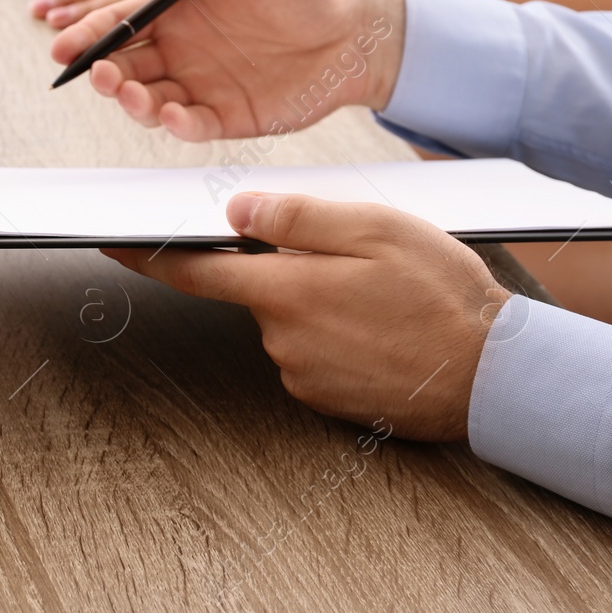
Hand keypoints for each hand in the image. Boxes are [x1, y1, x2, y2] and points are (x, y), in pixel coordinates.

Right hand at [50, 0, 405, 140]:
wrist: (359, 30)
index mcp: (175, 7)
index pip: (120, 21)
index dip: (89, 32)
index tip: (65, 42)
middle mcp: (179, 47)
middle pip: (123, 64)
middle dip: (101, 71)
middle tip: (96, 73)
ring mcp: (198, 83)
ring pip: (146, 98)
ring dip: (131, 100)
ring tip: (131, 94)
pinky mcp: (224, 116)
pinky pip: (188, 125)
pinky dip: (174, 124)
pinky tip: (173, 115)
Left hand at [107, 192, 508, 440]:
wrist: (497, 377)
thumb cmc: (443, 297)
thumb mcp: (375, 230)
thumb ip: (296, 219)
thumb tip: (235, 214)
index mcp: (285, 291)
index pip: (196, 272)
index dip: (150, 256)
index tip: (113, 243)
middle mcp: (282, 339)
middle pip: (257, 290)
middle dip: (286, 269)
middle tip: (355, 262)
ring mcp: (302, 374)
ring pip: (288, 320)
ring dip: (318, 303)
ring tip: (382, 298)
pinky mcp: (326, 399)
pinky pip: (312, 352)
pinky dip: (336, 335)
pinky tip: (381, 329)